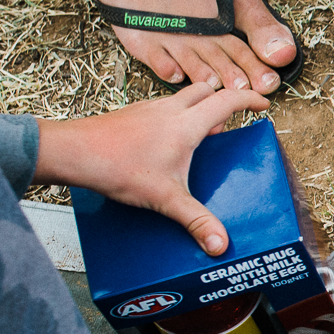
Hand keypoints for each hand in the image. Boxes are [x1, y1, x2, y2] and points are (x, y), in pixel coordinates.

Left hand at [33, 82, 267, 255]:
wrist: (71, 152)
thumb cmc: (116, 168)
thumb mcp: (165, 198)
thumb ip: (196, 220)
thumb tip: (220, 244)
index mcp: (186, 124)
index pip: (228, 100)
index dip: (249, 99)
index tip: (262, 105)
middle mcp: (169, 109)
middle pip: (205, 90)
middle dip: (222, 100)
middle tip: (229, 120)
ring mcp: (147, 108)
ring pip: (181, 96)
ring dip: (196, 106)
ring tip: (199, 132)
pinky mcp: (130, 114)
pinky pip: (160, 106)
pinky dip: (172, 115)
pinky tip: (165, 140)